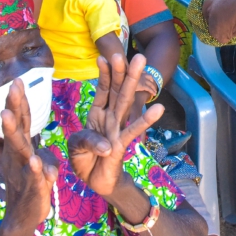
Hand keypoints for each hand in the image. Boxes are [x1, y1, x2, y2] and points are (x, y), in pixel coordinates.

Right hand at [0, 78, 59, 226]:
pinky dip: (34, 169)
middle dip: (14, 106)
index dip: (19, 102)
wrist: (24, 217)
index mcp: (20, 149)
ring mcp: (21, 171)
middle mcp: (16, 156)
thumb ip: (39, 152)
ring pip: (18, 149)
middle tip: (13, 85)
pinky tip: (34, 161)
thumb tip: (39, 147)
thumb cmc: (31, 186)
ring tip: (8, 115)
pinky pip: (32, 176)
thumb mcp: (36, 164)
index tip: (18, 80)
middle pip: (15, 128)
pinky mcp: (30, 187)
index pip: (21, 122)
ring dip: (13, 132)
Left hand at [68, 54, 164, 198]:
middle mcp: (108, 117)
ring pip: (124, 101)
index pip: (102, 90)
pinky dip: (145, 120)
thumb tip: (106, 146)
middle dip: (123, 71)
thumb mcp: (76, 146)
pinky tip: (159, 108)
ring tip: (141, 63)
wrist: (95, 182)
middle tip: (131, 53)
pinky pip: (132, 130)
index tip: (104, 57)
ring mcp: (116, 128)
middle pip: (116, 90)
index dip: (104, 74)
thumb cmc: (85, 160)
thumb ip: (86, 140)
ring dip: (132, 81)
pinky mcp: (121, 143)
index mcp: (96, 114)